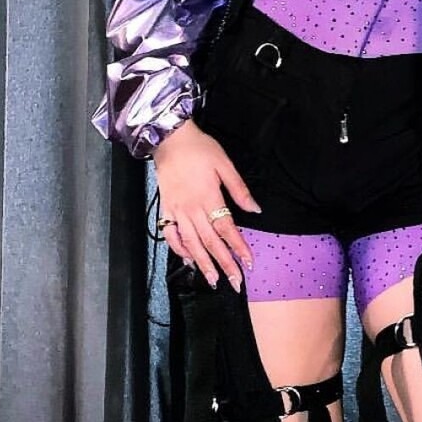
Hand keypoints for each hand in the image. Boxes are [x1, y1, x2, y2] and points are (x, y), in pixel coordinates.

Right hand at [153, 119, 260, 290]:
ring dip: (203, 264)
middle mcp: (192, 208)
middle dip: (224, 264)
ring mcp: (177, 211)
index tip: (248, 263)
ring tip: (213, 280)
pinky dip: (179, 249)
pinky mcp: (166, 209)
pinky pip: (170, 235)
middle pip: (210, 242)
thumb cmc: (199, 148)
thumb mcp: (225, 164)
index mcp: (209, 196)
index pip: (226, 228)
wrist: (169, 138)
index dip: (238, 247)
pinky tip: (189, 260)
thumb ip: (239, 189)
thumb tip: (255, 209)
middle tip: (235, 282)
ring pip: (191, 243)